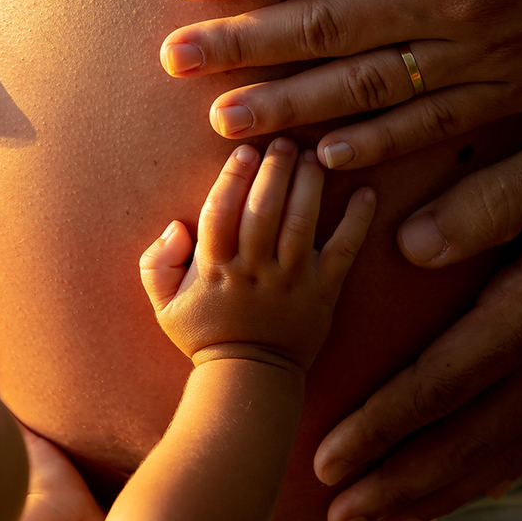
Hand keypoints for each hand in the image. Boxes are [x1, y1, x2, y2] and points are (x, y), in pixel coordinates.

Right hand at [140, 138, 375, 370]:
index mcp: (214, 269)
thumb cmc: (206, 334)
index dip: (232, 177)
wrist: (249, 378)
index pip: (220, 212)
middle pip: (263, 209)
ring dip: (308, 185)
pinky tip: (365, 193)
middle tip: (284, 141)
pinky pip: (343, 252)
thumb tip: (176, 226)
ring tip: (314, 156)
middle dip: (274, 169)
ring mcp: (291, 281)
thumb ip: (156, 262)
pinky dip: (356, 222)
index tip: (244, 151)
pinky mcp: (323, 293)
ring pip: (300, 223)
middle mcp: (254, 271)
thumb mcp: (163, 305)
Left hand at [160, 0, 521, 167]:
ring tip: (223, 124)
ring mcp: (484, 55)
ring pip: (367, 90)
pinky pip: (434, 127)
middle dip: (241, 46)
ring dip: (289, 108)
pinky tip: (327, 158)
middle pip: (326, 30)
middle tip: (171, 62)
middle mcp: (454, 3)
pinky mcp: (515, 88)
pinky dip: (379, 145)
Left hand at [313, 93, 521, 520]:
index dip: (380, 427)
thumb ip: (487, 201)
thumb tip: (410, 246)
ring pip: (504, 453)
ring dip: (438, 493)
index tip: (325, 462)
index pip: (444, 381)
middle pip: (465, 440)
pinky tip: (469, 488)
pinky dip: (496, 474)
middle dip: (396, 486)